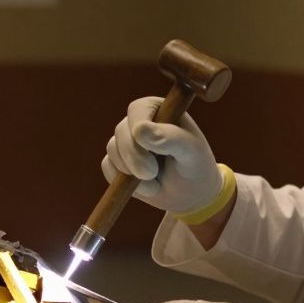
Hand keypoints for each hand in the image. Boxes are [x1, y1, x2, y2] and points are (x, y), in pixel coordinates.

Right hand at [102, 96, 221, 213]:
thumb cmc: (196, 166)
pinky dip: (122, 180)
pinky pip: (107, 167)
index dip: (138, 131)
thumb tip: (140, 130)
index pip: (137, 110)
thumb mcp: (191, 152)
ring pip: (112, 150)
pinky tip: (145, 186)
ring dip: (131, 171)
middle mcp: (139, 120)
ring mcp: (126, 140)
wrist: (191, 193)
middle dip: (134, 157)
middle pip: (121, 132)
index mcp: (159, 108)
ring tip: (155, 180)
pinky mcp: (117, 160)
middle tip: (152, 174)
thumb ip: (170, 138)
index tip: (151, 152)